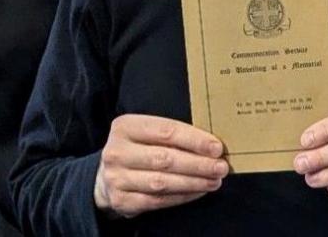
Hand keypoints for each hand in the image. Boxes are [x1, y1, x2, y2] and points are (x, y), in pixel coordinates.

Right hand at [93, 114, 228, 217]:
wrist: (106, 177)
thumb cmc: (136, 150)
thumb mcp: (145, 134)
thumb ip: (171, 135)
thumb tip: (210, 144)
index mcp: (125, 127)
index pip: (165, 131)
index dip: (194, 140)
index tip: (217, 147)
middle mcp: (117, 152)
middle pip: (165, 158)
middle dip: (198, 164)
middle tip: (221, 167)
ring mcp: (116, 178)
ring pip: (162, 182)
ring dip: (193, 182)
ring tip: (214, 180)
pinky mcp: (121, 200)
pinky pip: (158, 200)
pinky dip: (182, 196)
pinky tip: (198, 191)